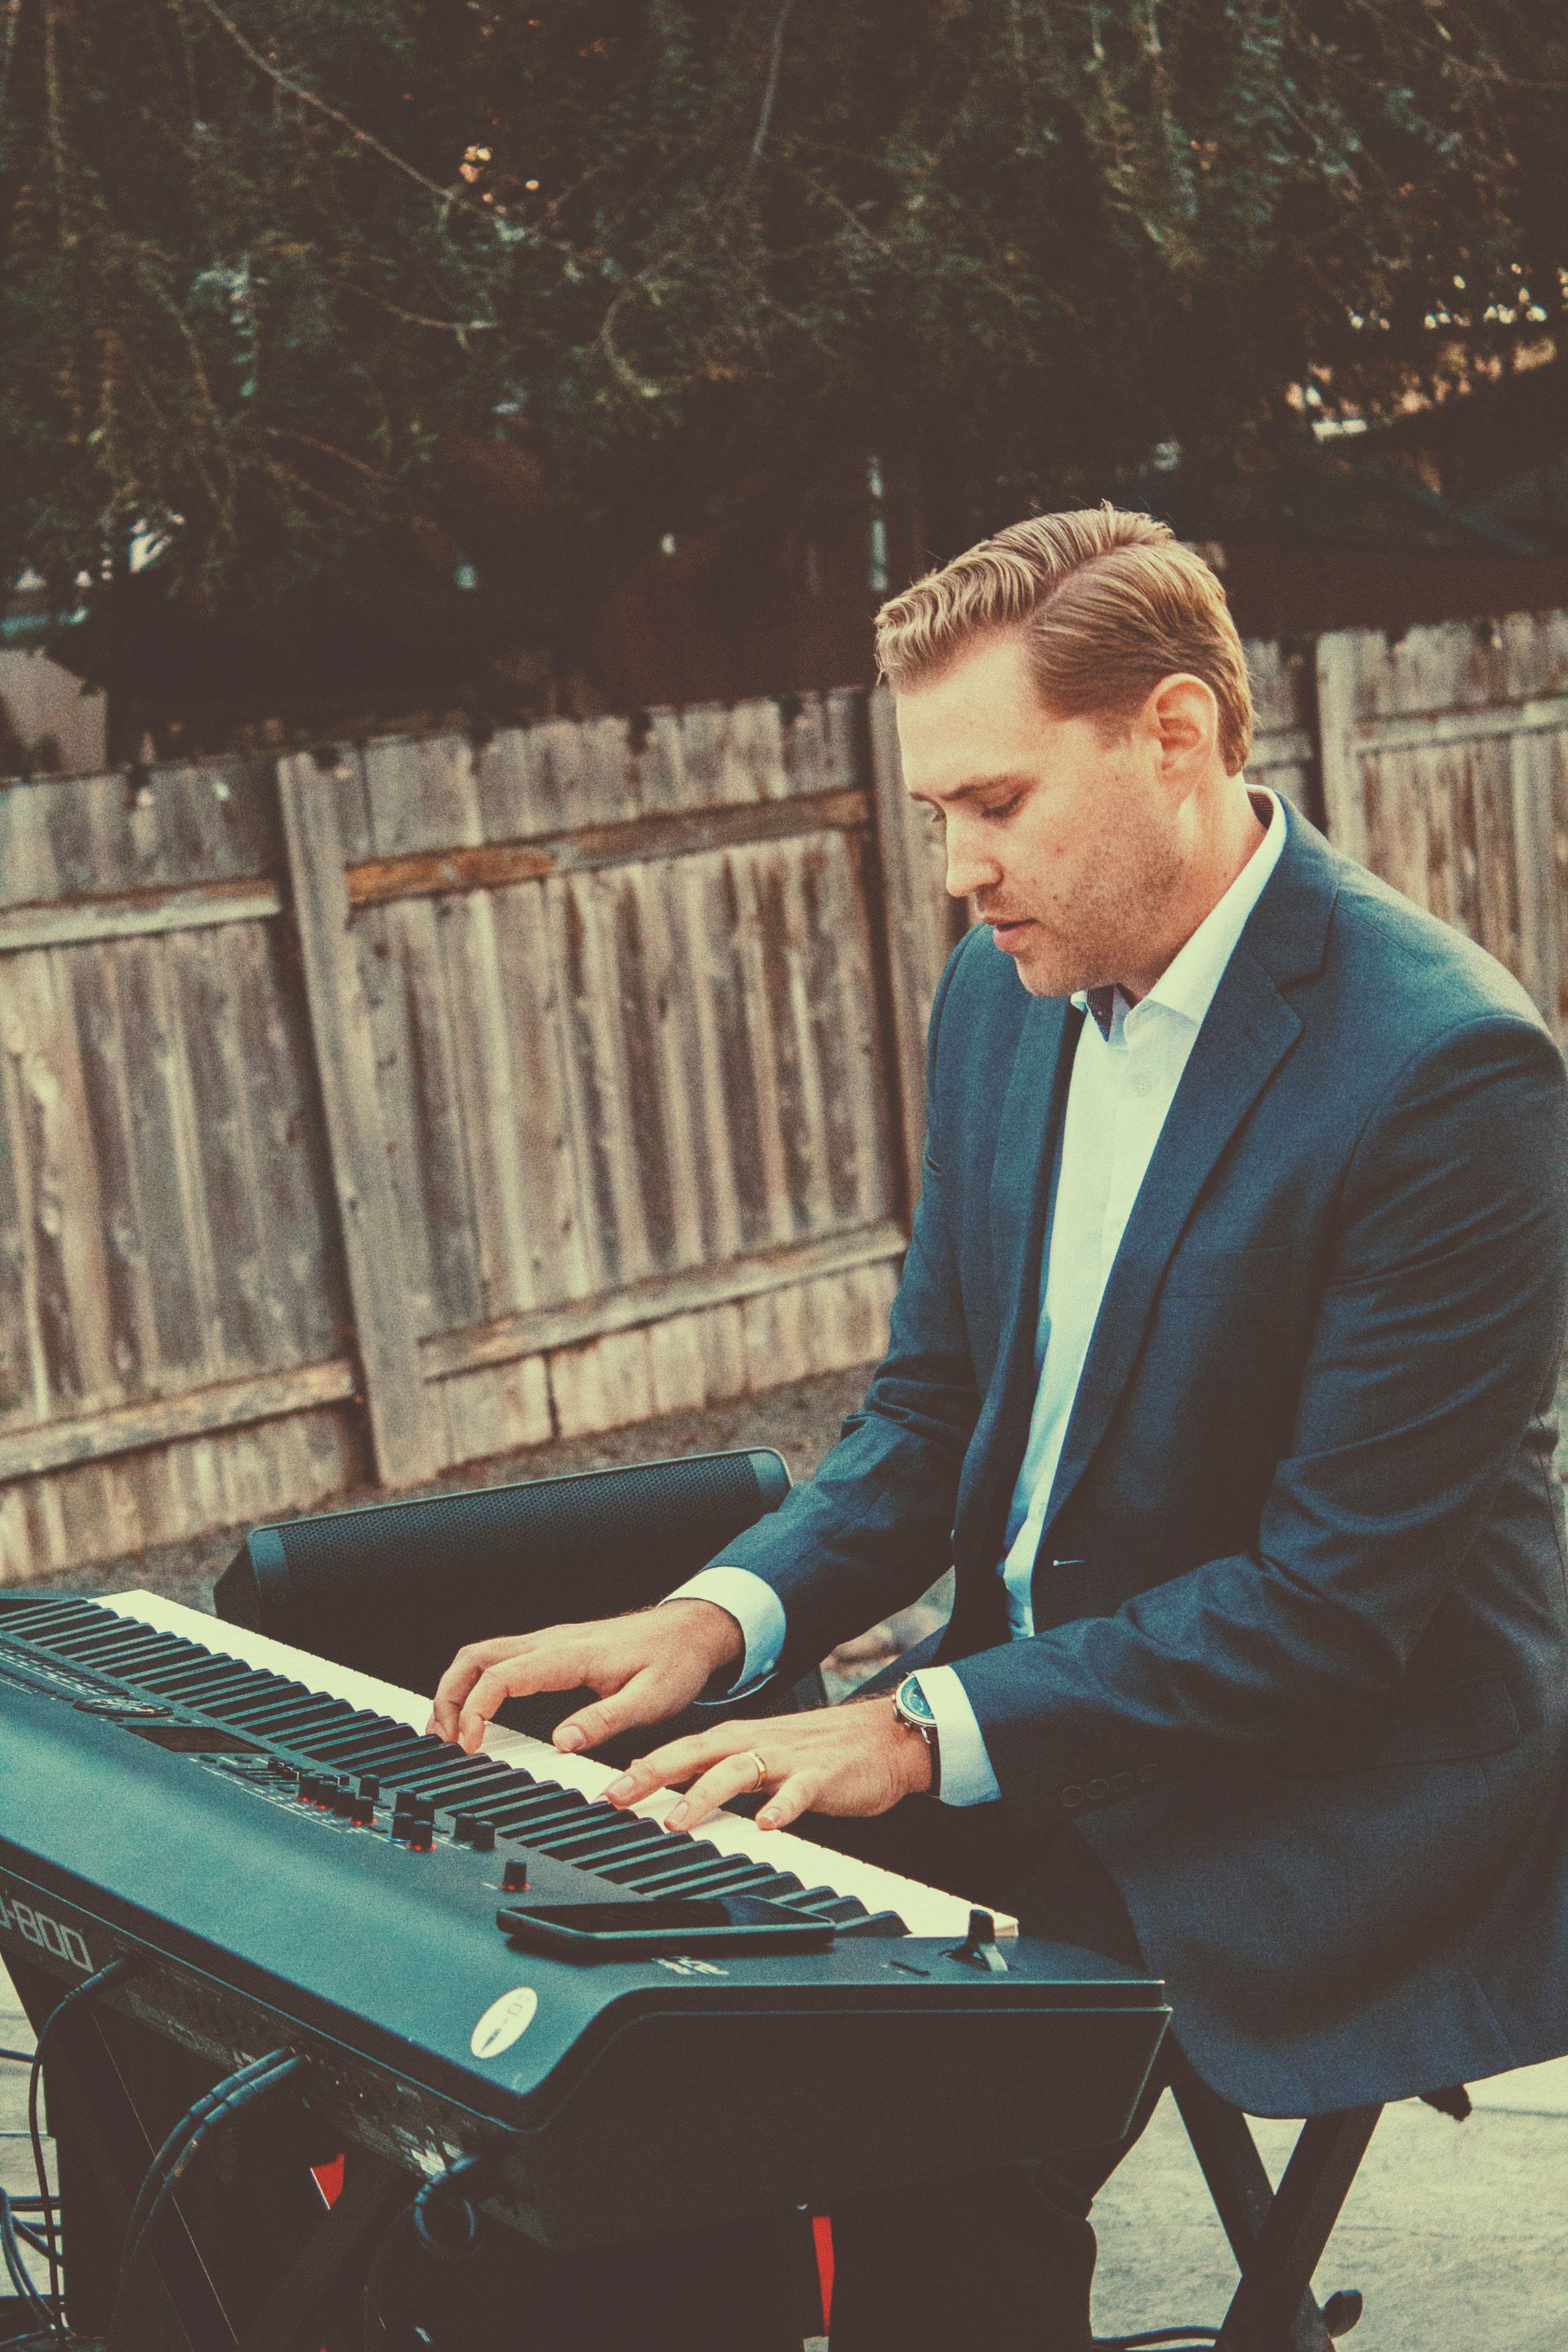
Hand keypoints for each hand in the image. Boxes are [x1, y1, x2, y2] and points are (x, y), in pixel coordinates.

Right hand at [427, 1601, 744, 1755]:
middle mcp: (552, 1642)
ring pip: (482, 1654)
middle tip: (442, 1740)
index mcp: (571, 1654)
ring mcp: (549, 1643)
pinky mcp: (552, 1650)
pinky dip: (474, 1683)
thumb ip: (607, 1721)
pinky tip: (474, 1712)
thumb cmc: (674, 1663)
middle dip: (448, 1695)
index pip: (503, 1675)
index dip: (477, 1709)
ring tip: (447, 1731)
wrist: (691, 1631)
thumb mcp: (652, 1700)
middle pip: (476, 1657)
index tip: (470, 1745)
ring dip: (456, 1688)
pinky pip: (498, 1659)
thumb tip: (562, 1743)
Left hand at [600, 1697, 933, 1832]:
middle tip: (617, 1797)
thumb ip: (718, 1773)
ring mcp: (787, 1758)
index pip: (679, 1751)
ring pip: (737, 1771)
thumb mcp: (760, 1759)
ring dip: (704, 1794)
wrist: (882, 1738)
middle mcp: (754, 1742)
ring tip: (678, 1820)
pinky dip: (780, 1808)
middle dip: (652, 1774)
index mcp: (736, 1740)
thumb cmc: (818, 1753)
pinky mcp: (821, 1776)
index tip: (603, 1793)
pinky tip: (766, 1826)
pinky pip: (798, 1793)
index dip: (639, 1770)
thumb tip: (668, 1794)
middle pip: (694, 1754)